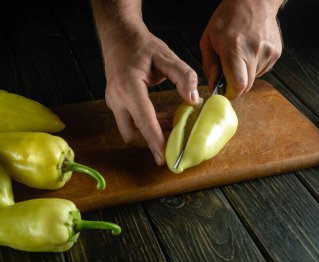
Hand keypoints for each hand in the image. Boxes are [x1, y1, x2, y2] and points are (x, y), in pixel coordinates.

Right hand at [101, 24, 199, 164]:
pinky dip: (146, 125)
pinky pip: (130, 122)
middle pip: (132, 133)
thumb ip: (183, 76)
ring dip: (150, 133)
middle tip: (175, 140)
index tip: (164, 157)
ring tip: (173, 125)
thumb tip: (194, 100)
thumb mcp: (166, 56)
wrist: (119, 36)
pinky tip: (163, 118)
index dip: (154, 140)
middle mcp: (116, 98)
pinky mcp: (115, 103)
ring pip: (130, 130)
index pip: (143, 120)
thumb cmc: (142, 46)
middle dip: (152, 141)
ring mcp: (113, 102)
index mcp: (128, 87)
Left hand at [200, 0, 283, 98]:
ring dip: (245, 73)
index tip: (224, 91)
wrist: (254, 1)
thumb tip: (213, 84)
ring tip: (240, 55)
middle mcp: (253, 51)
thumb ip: (209, 65)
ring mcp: (268, 52)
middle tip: (229, 74)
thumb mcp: (208, 39)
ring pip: (254, 78)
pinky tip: (250, 51)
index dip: (231, 93)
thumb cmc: (228, 17)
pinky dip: (254, 66)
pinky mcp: (276, 53)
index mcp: (234, 48)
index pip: (238, 85)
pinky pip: (262, 70)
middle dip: (236, 85)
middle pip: (247, 86)